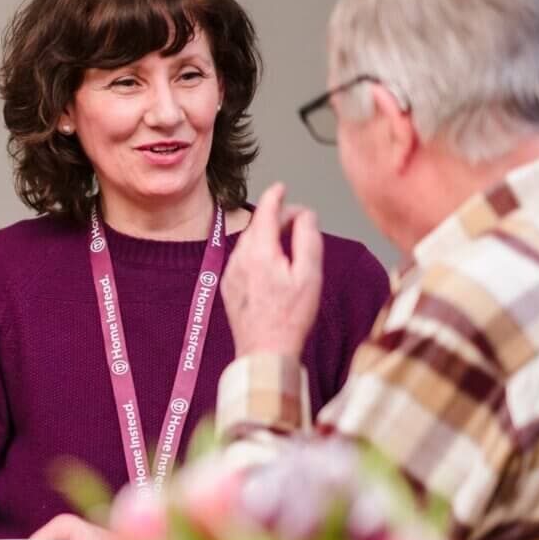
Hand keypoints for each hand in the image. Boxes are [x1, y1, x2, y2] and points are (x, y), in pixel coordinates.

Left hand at [221, 182, 322, 359]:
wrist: (265, 352)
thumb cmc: (290, 318)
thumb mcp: (310, 274)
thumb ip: (308, 237)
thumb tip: (305, 215)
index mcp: (259, 251)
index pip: (265, 210)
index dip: (276, 195)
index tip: (282, 187)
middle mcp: (239, 258)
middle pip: (258, 225)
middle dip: (277, 219)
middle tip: (301, 225)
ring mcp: (231, 272)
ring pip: (250, 242)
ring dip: (267, 238)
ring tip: (289, 251)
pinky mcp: (228, 286)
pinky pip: (243, 260)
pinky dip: (258, 255)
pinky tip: (273, 271)